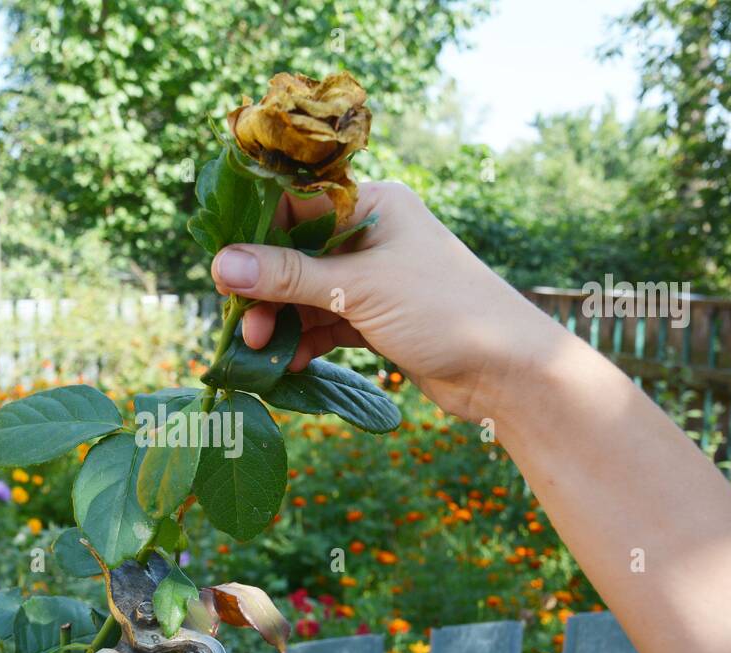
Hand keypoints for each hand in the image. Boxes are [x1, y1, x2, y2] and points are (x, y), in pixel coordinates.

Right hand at [210, 182, 565, 422]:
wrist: (509, 370)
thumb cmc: (444, 311)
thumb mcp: (358, 289)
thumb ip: (288, 276)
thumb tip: (221, 264)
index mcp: (373, 204)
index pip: (295, 205)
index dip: (255, 235)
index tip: (222, 269)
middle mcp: (373, 234)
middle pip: (296, 254)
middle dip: (264, 290)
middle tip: (241, 325)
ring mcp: (376, 278)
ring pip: (308, 293)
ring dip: (282, 320)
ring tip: (260, 349)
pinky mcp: (379, 318)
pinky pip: (328, 322)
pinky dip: (307, 340)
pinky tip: (290, 362)